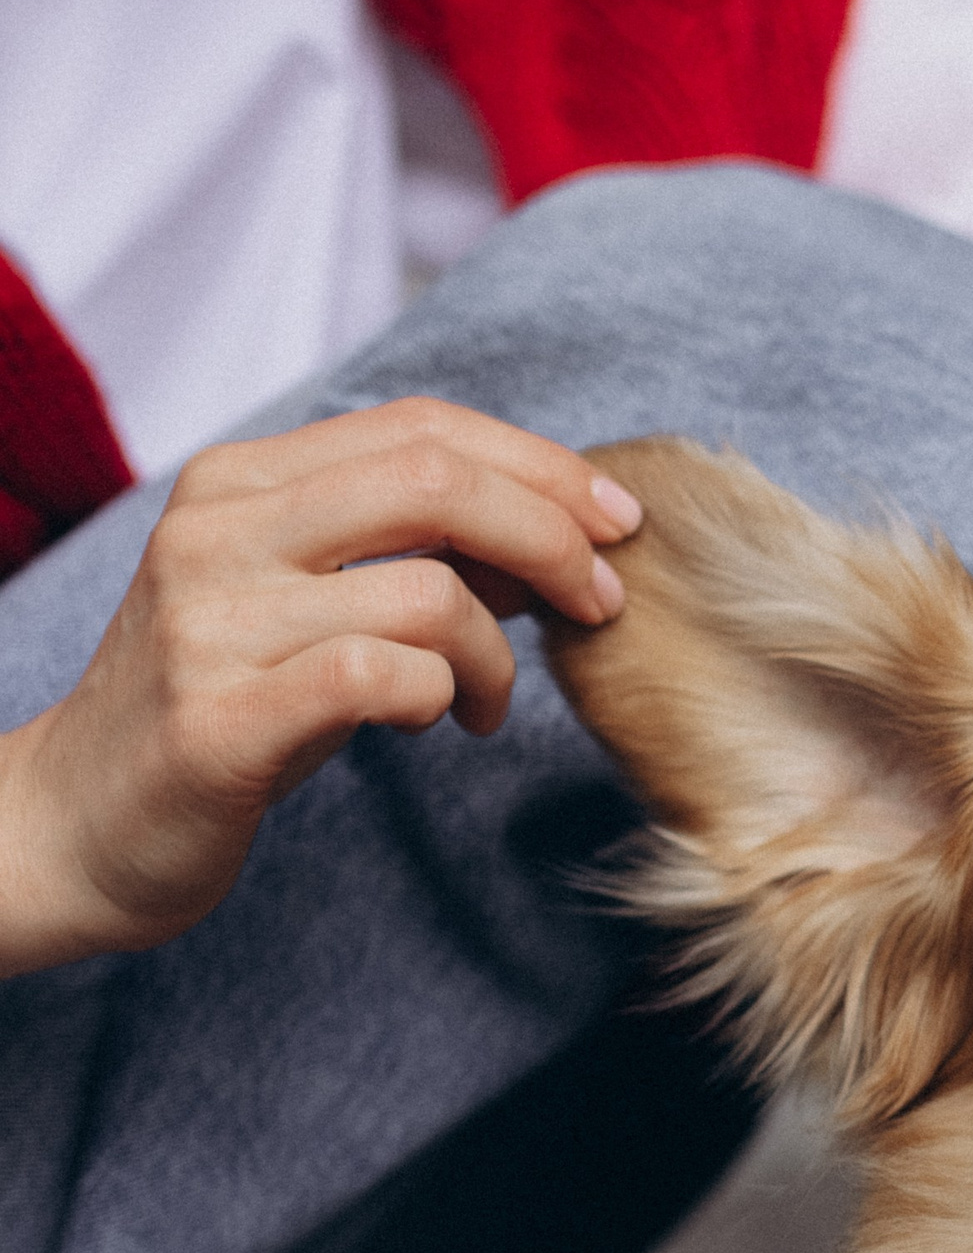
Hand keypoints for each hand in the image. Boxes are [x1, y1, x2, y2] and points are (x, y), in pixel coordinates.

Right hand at [0, 400, 642, 977]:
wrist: (77, 825)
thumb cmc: (222, 707)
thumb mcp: (304, 600)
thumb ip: (400, 548)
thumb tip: (552, 527)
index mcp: (238, 482)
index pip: (421, 428)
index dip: (539, 466)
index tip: (614, 522)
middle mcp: (215, 531)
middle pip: (435, 482)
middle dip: (551, 538)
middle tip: (598, 603)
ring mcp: (209, 622)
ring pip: (428, 591)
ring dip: (498, 655)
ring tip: (487, 703)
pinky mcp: (219, 719)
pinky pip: (381, 678)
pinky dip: (443, 698)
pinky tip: (439, 727)